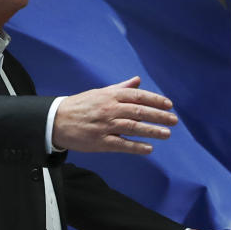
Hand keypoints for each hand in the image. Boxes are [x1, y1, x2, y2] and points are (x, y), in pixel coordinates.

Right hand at [52, 76, 177, 153]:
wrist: (55, 120)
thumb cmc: (81, 105)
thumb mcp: (100, 93)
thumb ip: (121, 88)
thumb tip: (137, 80)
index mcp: (110, 96)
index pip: (138, 96)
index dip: (155, 100)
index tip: (169, 105)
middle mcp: (109, 109)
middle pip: (139, 112)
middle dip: (159, 116)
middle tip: (174, 120)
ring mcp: (105, 126)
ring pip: (133, 127)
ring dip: (151, 131)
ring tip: (166, 134)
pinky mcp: (99, 142)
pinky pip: (121, 144)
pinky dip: (136, 147)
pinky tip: (149, 149)